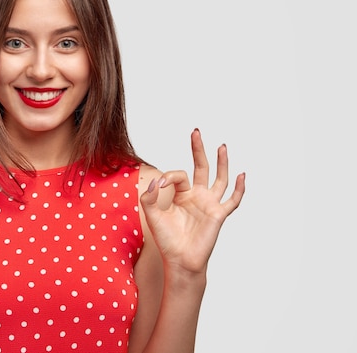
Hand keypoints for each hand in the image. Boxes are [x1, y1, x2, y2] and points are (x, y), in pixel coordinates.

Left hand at [140, 129, 244, 275]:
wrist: (179, 260)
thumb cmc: (167, 240)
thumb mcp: (152, 215)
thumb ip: (149, 197)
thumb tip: (157, 181)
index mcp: (181, 195)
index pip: (178, 175)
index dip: (169, 176)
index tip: (160, 184)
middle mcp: (197, 197)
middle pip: (201, 167)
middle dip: (198, 149)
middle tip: (196, 132)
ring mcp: (209, 204)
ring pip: (219, 179)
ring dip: (221, 162)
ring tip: (221, 146)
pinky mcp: (218, 214)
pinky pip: (232, 200)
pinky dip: (239, 189)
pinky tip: (242, 175)